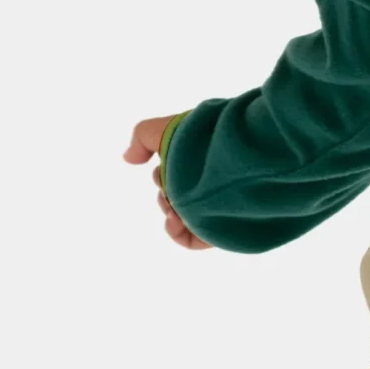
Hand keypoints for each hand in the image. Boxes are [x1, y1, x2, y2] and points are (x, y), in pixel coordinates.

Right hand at [124, 115, 209, 248]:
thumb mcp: (167, 129)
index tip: (162, 170)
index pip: (172, 171)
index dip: (161, 173)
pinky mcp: (221, 229)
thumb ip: (143, 137)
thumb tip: (128, 158)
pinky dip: (177, 233)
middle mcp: (209, 183)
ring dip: (169, 212)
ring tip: (177, 207)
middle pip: (173, 196)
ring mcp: (215, 206)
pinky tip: (174, 221)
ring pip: (180, 216)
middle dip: (165, 194)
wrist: (241, 164)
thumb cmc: (205, 142)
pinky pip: (192, 239)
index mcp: (200, 161)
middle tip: (171, 190)